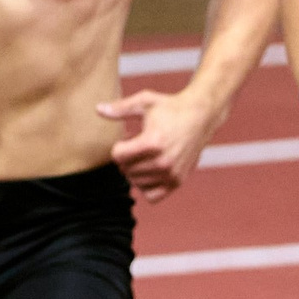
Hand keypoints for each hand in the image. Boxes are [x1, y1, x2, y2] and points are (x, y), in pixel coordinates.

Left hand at [98, 88, 219, 201]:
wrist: (202, 116)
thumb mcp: (145, 102)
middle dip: (127, 158)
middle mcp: (163, 161)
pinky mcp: (178, 181)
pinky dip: (146, 187)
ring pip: (136, 183)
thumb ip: (120, 108)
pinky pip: (152, 196)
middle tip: (138, 145)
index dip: (119, 146)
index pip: (117, 156)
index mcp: (152, 142)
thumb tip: (97, 109)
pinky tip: (150, 172)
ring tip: (145, 155)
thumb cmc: (171, 107)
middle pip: (126, 170)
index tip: (129, 137)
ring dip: (136, 171)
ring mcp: (171, 174)